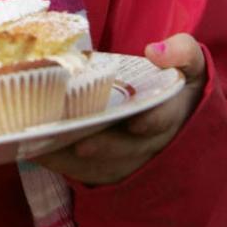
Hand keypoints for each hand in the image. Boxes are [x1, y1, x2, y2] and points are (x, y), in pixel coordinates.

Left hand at [32, 33, 206, 185]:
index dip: (152, 122)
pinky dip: (66, 167)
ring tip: (45, 148)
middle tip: (78, 142)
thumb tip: (154, 51)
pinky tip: (38, 153)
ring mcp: (134, 158)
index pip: (164, 120)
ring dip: (76, 162)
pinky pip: (91, 174)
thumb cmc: (176, 75)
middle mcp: (154, 143)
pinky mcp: (114, 166)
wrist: (176, 102)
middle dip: (105, 147)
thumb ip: (180, 52)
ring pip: (107, 167)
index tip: (136, 123)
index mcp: (173, 113)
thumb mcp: (188, 59)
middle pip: (130, 151)